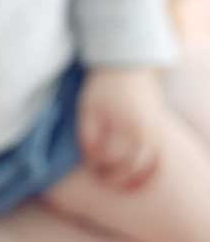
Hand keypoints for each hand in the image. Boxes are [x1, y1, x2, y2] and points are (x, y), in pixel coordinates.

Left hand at [77, 66, 165, 191]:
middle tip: (101, 177)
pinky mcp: (159, 130)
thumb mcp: (88, 107)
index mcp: (125, 127)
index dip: (98, 166)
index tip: (89, 164)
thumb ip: (87, 135)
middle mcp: (145, 133)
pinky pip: (156, 158)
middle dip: (115, 178)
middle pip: (131, 168)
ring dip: (134, 179)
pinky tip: (134, 174)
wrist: (128, 63)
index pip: (111, 160)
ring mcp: (155, 132)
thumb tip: (91, 160)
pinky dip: (147, 170)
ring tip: (118, 183)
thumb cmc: (104, 85)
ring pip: (148, 166)